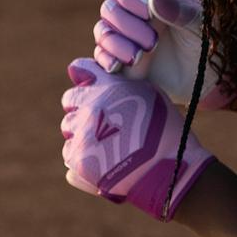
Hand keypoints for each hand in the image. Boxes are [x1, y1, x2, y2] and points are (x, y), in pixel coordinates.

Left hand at [61, 58, 215, 219]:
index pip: (80, 68)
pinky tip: (103, 159)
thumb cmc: (165, 128)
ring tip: (104, 141)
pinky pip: (70, 153)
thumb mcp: (150, 93)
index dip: (85, 77)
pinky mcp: (79, 161)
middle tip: (101, 119)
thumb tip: (101, 84)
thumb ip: (121, 85)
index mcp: (109, 87)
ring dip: (81, 132)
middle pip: (70, 100)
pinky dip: (82, 155)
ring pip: (69, 128)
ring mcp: (82, 135)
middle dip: (81, 106)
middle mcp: (91, 107)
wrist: (167, 167)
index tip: (93, 86)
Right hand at [93, 0, 236, 109]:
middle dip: (129, 27)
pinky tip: (124, 66)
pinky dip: (108, 60)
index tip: (147, 12)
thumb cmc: (209, 42)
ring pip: (102, 31)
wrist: (207, 79)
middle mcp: (134, 12)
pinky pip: (100, 56)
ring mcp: (125, 36)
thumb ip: (181, 10)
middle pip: (109, 8)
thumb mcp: (202, 24)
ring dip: (119, 45)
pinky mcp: (120, 60)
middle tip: (153, 42)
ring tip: (142, 57)